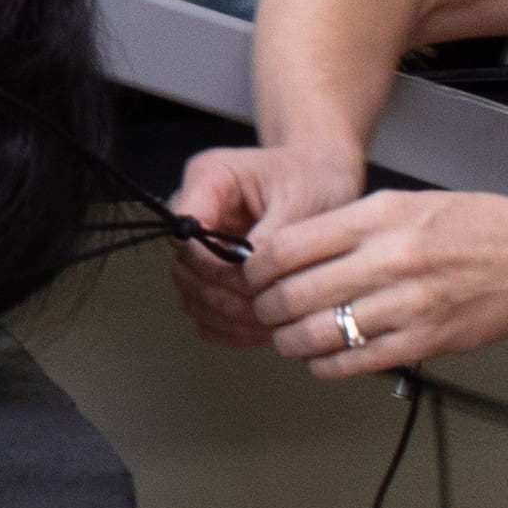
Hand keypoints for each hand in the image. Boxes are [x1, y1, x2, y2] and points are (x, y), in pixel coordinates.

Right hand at [166, 143, 368, 350]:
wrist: (321, 178)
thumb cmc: (313, 180)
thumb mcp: (301, 199)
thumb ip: (273, 238)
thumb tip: (250, 276)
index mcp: (207, 179)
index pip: (187, 232)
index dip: (215, 265)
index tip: (255, 280)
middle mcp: (192, 212)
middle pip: (186, 269)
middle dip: (227, 296)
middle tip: (271, 310)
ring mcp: (197, 246)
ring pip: (191, 294)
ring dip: (228, 316)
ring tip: (271, 325)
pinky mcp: (208, 272)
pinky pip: (204, 310)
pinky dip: (229, 326)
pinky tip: (261, 329)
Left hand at [234, 188, 507, 378]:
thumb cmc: (479, 226)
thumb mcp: (407, 203)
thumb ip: (350, 225)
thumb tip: (292, 249)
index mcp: (381, 218)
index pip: (289, 247)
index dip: (257, 267)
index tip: (254, 274)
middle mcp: (390, 260)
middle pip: (294, 294)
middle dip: (266, 307)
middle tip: (264, 309)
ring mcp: (407, 305)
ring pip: (318, 334)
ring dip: (289, 341)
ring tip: (287, 337)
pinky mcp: (424, 342)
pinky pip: (355, 363)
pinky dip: (326, 365)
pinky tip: (321, 358)